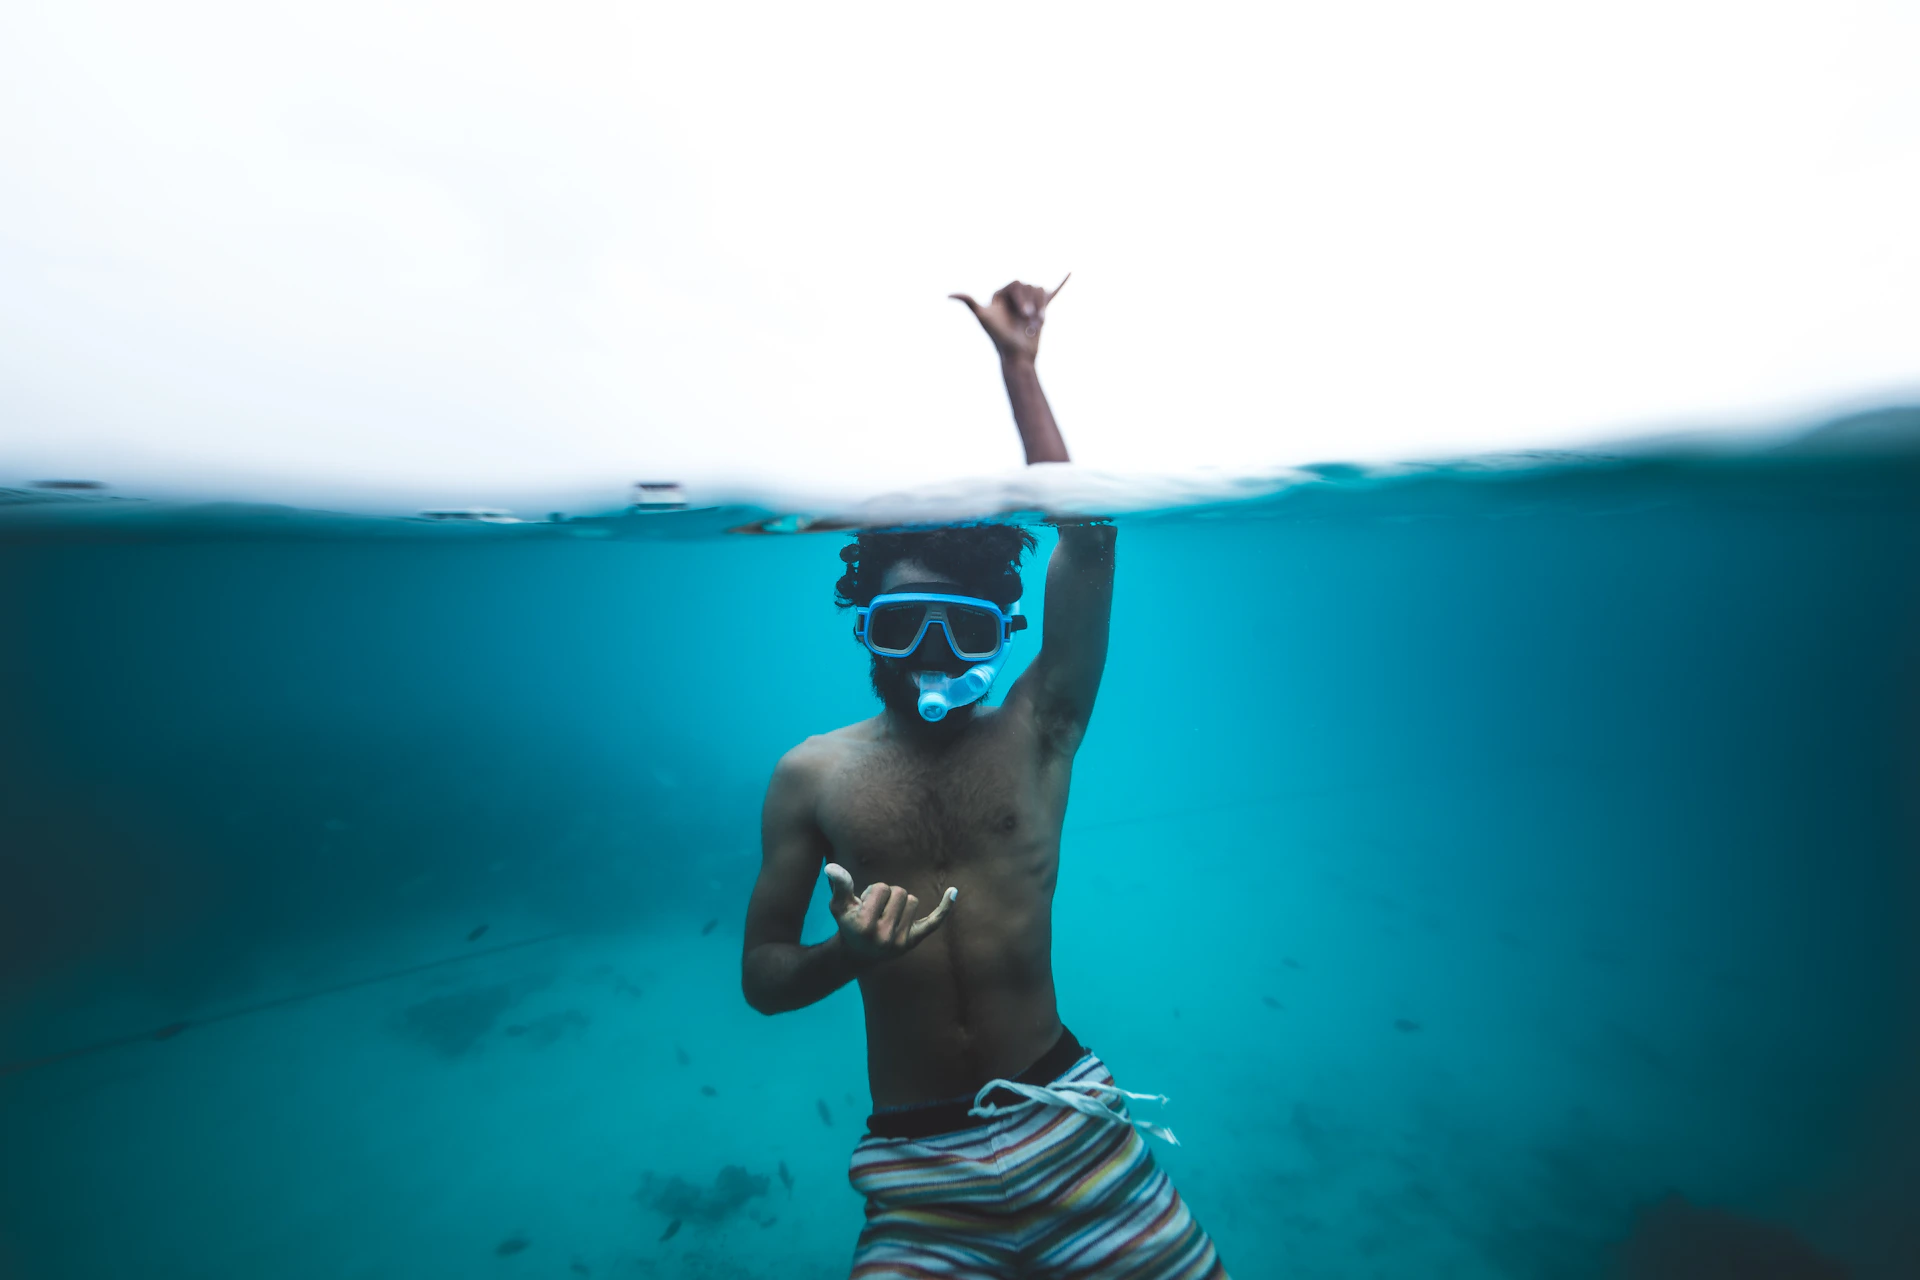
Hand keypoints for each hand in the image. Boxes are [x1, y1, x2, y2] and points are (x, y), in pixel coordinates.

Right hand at [824, 863, 955, 966]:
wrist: (858, 954)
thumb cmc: (848, 923)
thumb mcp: (838, 905)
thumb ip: (839, 885)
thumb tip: (832, 867)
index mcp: (864, 926)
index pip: (882, 888)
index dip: (873, 891)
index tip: (864, 904)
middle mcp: (884, 936)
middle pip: (900, 893)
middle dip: (888, 896)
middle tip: (876, 911)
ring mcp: (900, 941)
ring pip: (912, 901)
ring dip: (899, 904)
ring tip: (886, 916)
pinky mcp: (913, 942)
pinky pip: (934, 921)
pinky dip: (944, 907)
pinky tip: (953, 891)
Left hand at [951, 275, 1069, 363]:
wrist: (1018, 356)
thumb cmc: (999, 338)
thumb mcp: (984, 318)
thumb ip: (970, 303)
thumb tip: (948, 295)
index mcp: (1001, 294)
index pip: (1017, 284)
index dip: (1022, 298)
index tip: (1023, 315)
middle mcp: (1015, 297)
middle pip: (1030, 286)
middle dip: (1031, 303)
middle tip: (1029, 321)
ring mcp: (1029, 303)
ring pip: (1041, 291)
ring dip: (1041, 307)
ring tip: (1038, 324)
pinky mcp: (1042, 309)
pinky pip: (1053, 292)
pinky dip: (1061, 282)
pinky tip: (1070, 273)